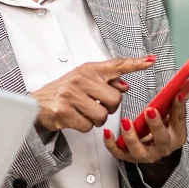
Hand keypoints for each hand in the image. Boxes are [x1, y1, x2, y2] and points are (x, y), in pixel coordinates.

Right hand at [31, 56, 154, 134]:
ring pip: (102, 116)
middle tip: (96, 105)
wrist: (37, 103)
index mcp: (89, 70)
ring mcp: (72, 95)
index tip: (150, 61)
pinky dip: (84, 126)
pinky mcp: (65, 111)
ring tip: (84, 112)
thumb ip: (106, 82)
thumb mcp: (85, 80)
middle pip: (115, 99)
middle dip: (109, 108)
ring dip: (96, 119)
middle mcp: (81, 79)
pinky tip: (76, 118)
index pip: (117, 65)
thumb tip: (125, 86)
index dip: (135, 63)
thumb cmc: (64, 91)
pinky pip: (88, 126)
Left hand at [103, 90, 188, 166]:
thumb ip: (178, 100)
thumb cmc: (164, 130)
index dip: (179, 107)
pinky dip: (112, 144)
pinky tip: (108, 133)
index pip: (179, 121)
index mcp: (177, 136)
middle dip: (156, 124)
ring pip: (139, 150)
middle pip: (161, 139)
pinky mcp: (130, 157)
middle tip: (150, 110)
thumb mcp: (172, 116)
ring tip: (126, 121)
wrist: (155, 150)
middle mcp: (163, 148)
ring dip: (132, 136)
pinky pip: (120, 153)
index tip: (177, 94)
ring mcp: (146, 154)